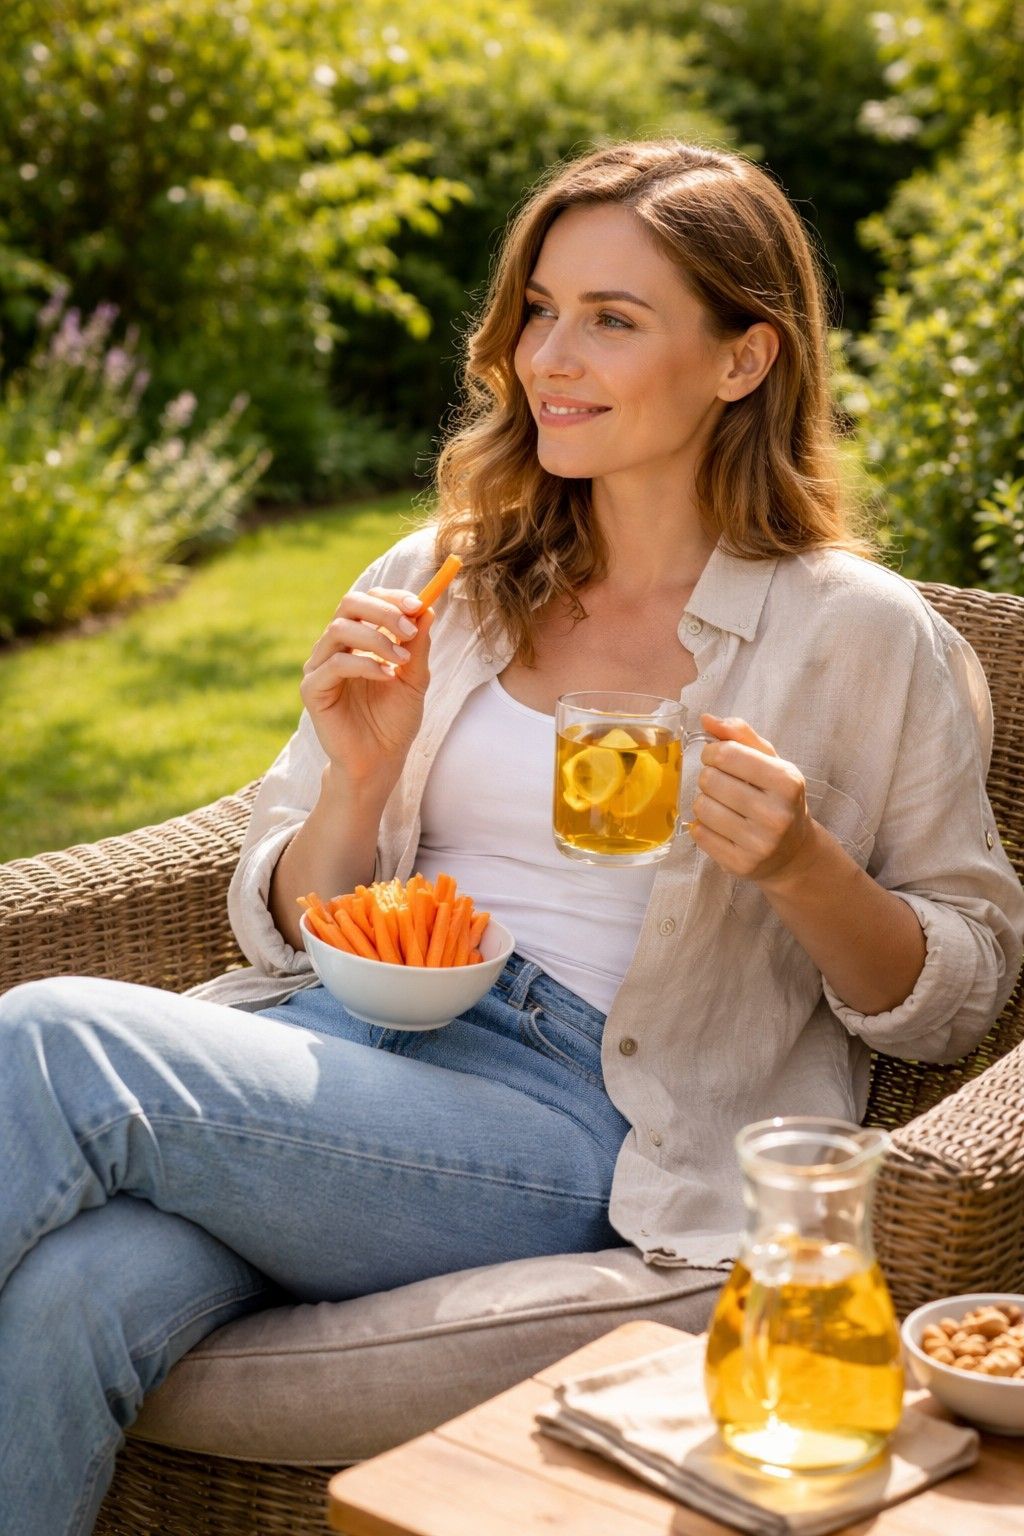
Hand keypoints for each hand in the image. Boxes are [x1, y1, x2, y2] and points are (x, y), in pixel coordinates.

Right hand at [299, 586, 433, 785]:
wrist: (380, 761)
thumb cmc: (394, 721)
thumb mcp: (414, 679)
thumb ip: (418, 646)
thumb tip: (427, 609)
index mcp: (358, 639)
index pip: (367, 600)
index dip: (392, 597)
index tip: (419, 604)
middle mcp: (335, 647)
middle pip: (349, 604)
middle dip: (383, 611)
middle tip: (409, 628)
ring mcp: (320, 666)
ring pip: (340, 629)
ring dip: (377, 639)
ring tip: (402, 661)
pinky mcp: (312, 689)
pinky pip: (335, 664)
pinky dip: (364, 665)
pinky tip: (387, 677)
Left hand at [688, 714, 813, 885]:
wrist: (793, 853)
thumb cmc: (777, 799)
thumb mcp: (771, 762)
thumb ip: (740, 736)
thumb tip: (706, 719)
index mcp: (787, 781)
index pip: (727, 754)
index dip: (712, 752)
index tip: (716, 758)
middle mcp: (776, 814)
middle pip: (710, 780)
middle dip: (709, 777)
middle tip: (721, 785)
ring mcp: (759, 843)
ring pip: (701, 808)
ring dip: (704, 803)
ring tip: (722, 806)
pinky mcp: (741, 864)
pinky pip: (700, 835)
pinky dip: (703, 827)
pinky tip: (720, 827)